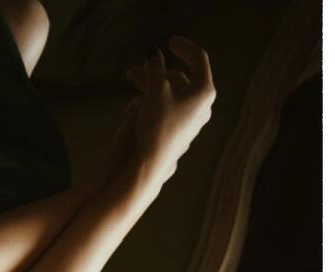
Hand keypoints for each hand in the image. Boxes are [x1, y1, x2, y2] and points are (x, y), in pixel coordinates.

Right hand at [125, 37, 215, 193]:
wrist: (152, 166)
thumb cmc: (156, 125)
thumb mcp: (155, 90)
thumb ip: (154, 67)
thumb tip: (153, 51)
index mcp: (204, 91)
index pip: (198, 59)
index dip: (183, 47)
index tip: (168, 42)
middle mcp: (203, 106)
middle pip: (181, 79)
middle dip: (156, 73)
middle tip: (136, 71)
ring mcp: (193, 122)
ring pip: (172, 96)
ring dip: (151, 89)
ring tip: (130, 93)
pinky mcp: (182, 134)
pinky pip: (170, 110)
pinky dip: (154, 103)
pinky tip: (136, 109)